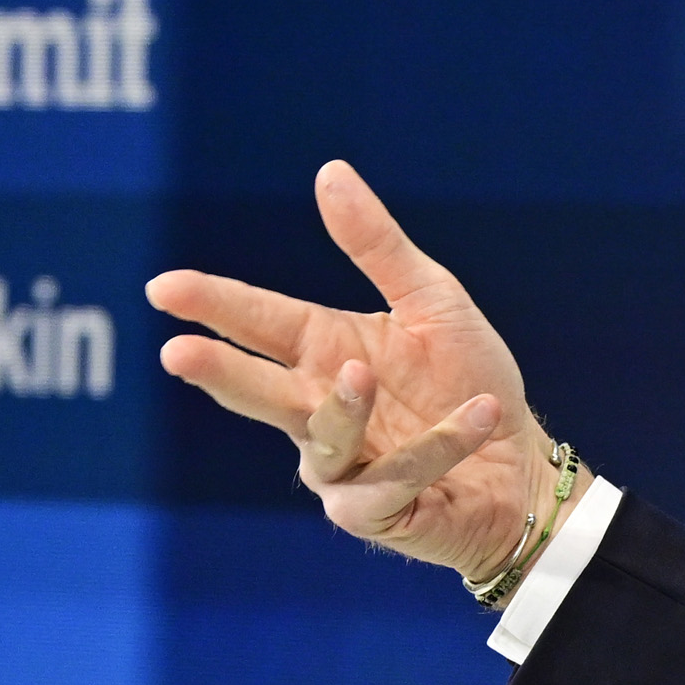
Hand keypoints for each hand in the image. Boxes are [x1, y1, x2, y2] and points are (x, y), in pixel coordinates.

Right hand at [151, 160, 574, 583]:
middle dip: (219, 372)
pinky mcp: (379, 511)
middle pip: (259, 390)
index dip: (211, 304)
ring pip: (323, 441)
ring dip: (342, 407)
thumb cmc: (467, 381)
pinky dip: (438, 446)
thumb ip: (377, 245)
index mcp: (323, 351)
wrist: (520, 464)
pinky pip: (398, 477)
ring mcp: (344, 467)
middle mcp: (321, 410)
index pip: (256, 322)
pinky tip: (479, 415)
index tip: (163, 288)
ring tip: (361, 370)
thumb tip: (329, 173)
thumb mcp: (431, 300)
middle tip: (176, 353)